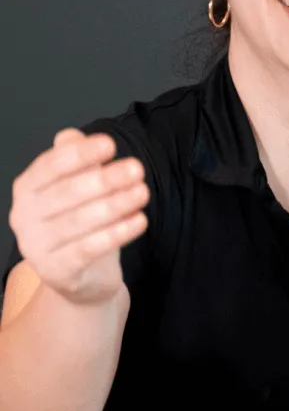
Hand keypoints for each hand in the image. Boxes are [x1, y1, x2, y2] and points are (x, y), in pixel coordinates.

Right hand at [8, 129, 147, 304]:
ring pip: (80, 220)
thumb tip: (70, 135)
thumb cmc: (80, 220)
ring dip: (116, 203)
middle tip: (137, 168)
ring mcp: (36, 247)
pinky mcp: (55, 271)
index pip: (51, 166)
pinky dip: (116, 233)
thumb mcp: (79, 186)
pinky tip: (139, 221)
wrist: (81, 274)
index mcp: (27, 189)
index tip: (110, 145)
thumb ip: (75, 160)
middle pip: (67, 192)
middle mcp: (24, 217)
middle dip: (106, 178)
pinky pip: (88, 249)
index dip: (80, 154)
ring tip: (143, 192)